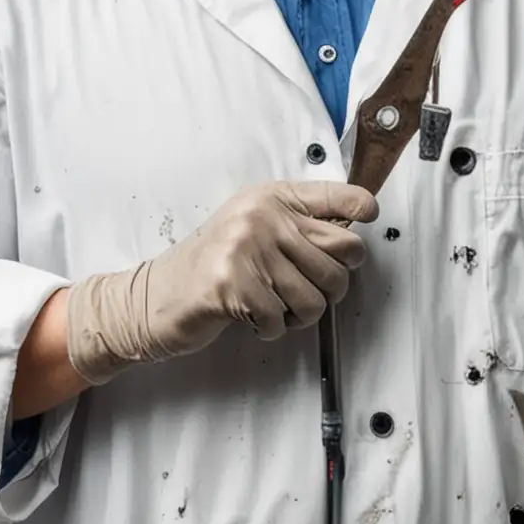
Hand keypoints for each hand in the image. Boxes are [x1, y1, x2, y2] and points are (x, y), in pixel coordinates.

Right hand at [64, 181, 377, 383]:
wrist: (157, 296)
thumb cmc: (212, 266)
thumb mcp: (255, 229)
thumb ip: (298, 224)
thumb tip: (354, 231)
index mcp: (270, 198)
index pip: (336, 195)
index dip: (361, 208)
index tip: (367, 216)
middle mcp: (261, 215)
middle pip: (343, 254)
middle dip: (332, 285)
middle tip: (305, 292)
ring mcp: (246, 247)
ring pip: (317, 295)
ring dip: (301, 315)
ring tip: (275, 307)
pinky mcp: (233, 283)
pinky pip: (282, 319)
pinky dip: (271, 328)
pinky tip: (251, 316)